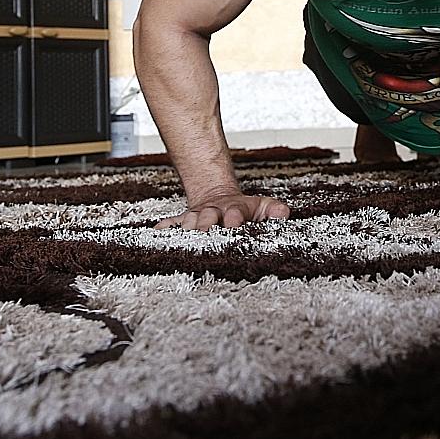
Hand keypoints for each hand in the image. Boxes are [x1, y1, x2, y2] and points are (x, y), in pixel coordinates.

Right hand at [154, 191, 290, 229]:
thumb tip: (284, 213)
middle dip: (205, 224)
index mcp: (234, 210)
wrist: (218, 198)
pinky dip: (163, 230)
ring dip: (185, 230)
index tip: (234, 223)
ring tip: (181, 240)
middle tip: (204, 232)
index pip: (235, 213)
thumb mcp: (262, 207)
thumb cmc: (244, 210)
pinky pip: (170, 225)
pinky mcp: (182, 222)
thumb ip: (274, 211)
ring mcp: (196, 217)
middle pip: (207, 217)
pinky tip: (155, 236)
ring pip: (188, 221)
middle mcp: (213, 213)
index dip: (234, 218)